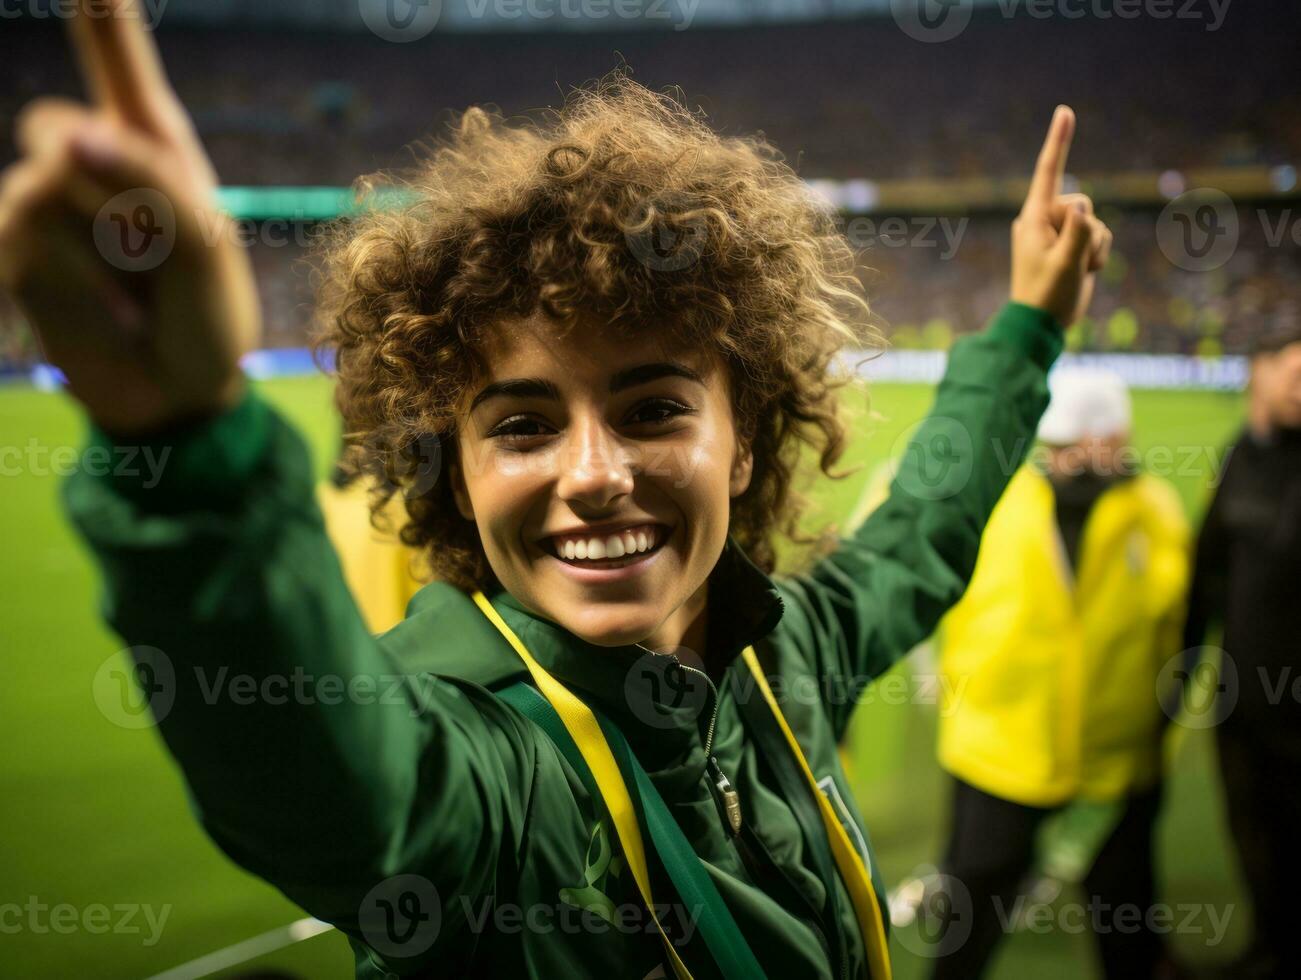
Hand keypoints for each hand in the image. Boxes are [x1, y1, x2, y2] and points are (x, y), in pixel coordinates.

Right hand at [0, 0, 259, 435]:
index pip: (117, 56)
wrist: (181, 396)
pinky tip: (117, 315)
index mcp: (155, 144)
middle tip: (160, 253)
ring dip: (106, 244)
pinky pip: (27, 233)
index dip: (98, 12)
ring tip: (140, 291)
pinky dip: (83, 279)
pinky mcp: (18, 251)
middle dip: (113, 190)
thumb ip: (144, 178)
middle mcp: (94, 161)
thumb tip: (65, 136)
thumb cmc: (207, 316)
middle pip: (59, 126)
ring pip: (46, 181)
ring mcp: (47, 205)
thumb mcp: (204, 246)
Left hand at [1010, 105, 1112, 328]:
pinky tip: (1082, 273)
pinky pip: (1098, 238)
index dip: (1058, 141)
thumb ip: (1078, 233)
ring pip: (1095, 222)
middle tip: (1068, 260)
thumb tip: (1082, 210)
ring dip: (1093, 248)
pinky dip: (1097, 256)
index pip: (1048, 172)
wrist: (1043, 324)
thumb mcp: (1065, 263)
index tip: (1064, 110)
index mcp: (1033, 218)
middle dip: (1086, 230)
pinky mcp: (1071, 246)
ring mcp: (1058, 233)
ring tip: (1074, 270)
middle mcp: (1044, 221)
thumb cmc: (1047, 295)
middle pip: (1082, 203)